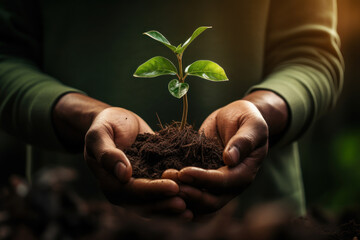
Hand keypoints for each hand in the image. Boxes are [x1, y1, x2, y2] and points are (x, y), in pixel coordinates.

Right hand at [84, 107, 190, 217]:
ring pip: (157, 202)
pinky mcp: (152, 180)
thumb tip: (123, 174)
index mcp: (110, 182)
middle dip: (166, 203)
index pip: (132, 191)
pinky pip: (164, 192)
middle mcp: (125, 190)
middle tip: (187, 201)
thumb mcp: (100, 134)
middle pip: (146, 203)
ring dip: (173, 206)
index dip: (153, 190)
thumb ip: (107, 153)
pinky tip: (195, 197)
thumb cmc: (106, 125)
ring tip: (193, 206)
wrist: (118, 121)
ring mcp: (140, 187)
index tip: (173, 186)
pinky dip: (177, 196)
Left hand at [163, 100, 268, 215]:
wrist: (236, 118)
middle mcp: (231, 184)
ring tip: (163, 179)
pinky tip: (162, 181)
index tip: (184, 172)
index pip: (225, 182)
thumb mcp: (251, 124)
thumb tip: (230, 158)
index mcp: (245, 172)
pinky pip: (191, 190)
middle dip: (189, 192)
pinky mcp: (202, 179)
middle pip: (211, 200)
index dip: (204, 179)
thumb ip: (243, 141)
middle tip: (169, 180)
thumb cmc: (247, 119)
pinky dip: (177, 190)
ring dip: (181, 194)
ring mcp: (215, 184)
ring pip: (199, 201)